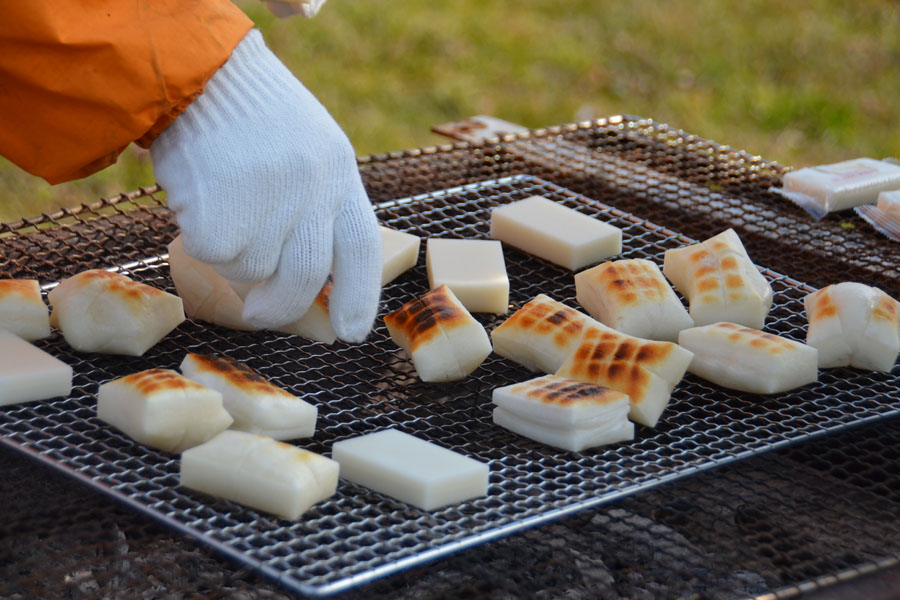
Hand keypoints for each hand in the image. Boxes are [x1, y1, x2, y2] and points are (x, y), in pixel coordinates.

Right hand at [150, 30, 380, 341]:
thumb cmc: (255, 116)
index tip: (350, 332)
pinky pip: (215, 256)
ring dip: (232, 253)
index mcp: (341, 174)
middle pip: (305, 277)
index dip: (359, 297)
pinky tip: (200, 199)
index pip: (361, 250)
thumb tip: (315, 277)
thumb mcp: (309, 150)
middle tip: (261, 316)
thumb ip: (319, 204)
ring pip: (253, 269)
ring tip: (222, 204)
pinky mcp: (224, 213)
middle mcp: (314, 191)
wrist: (202, 74)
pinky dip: (200, 238)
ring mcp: (271, 202)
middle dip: (281, 307)